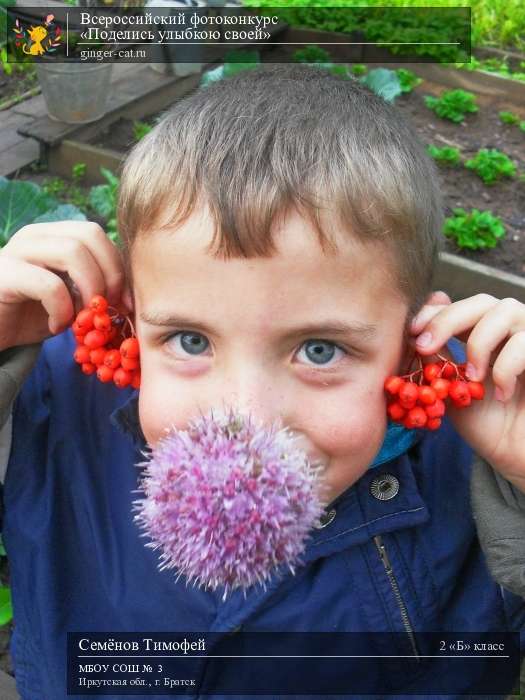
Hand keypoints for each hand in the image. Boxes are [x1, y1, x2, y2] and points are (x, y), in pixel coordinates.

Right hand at [0, 221, 130, 351]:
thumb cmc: (31, 316)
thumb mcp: (71, 299)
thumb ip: (95, 288)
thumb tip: (129, 296)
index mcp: (53, 235)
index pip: (98, 234)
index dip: (118, 268)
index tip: (124, 303)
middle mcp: (35, 235)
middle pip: (90, 234)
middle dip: (110, 274)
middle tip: (107, 308)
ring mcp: (17, 251)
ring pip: (72, 252)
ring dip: (89, 289)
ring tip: (83, 317)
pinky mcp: (4, 275)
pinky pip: (49, 285)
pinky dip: (62, 310)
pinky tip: (57, 326)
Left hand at [408, 292, 524, 490]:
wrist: (516, 453)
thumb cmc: (486, 423)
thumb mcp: (449, 389)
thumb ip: (436, 359)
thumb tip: (415, 328)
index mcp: (484, 332)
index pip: (459, 305)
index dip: (434, 312)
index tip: (411, 332)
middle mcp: (510, 328)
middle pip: (481, 301)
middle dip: (447, 320)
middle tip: (426, 346)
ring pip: (506, 310)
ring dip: (479, 343)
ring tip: (472, 377)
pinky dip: (506, 367)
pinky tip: (501, 394)